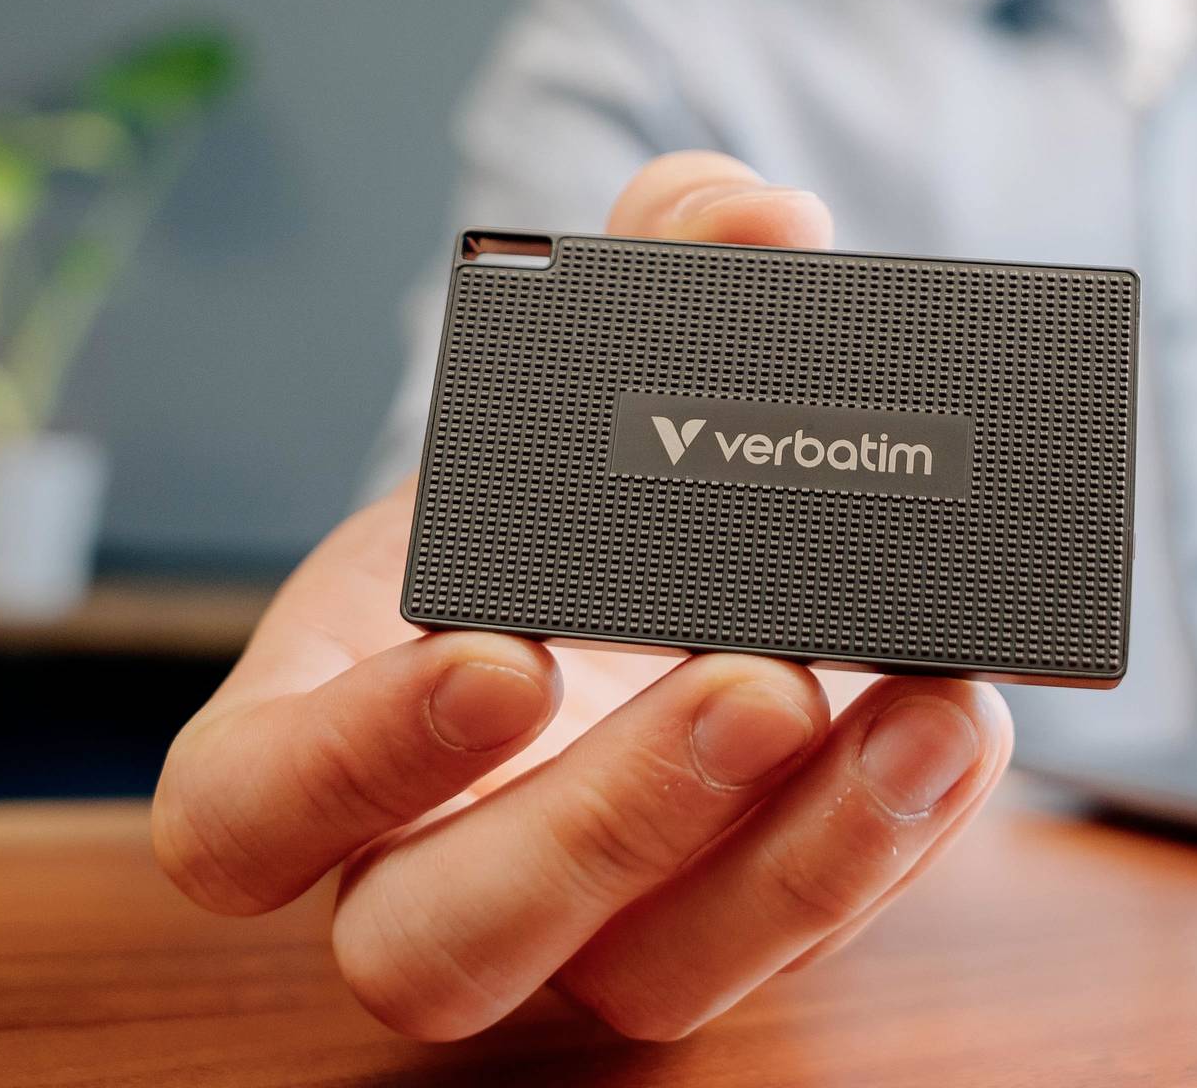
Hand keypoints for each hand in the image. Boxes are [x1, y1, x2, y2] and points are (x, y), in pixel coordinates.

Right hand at [152, 151, 1017, 1040]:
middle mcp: (417, 861)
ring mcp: (569, 932)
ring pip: (648, 979)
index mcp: (305, 722)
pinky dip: (890, 836)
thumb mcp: (580, 362)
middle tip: (761, 681)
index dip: (350, 763)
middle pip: (441, 943)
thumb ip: (650, 259)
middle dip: (612, 822)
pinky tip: (956, 715)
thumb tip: (757, 218)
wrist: (640, 574)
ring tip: (921, 705)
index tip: (504, 653)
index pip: (240, 817)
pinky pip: (794, 947)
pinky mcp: (714, 942)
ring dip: (799, 859)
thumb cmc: (553, 483)